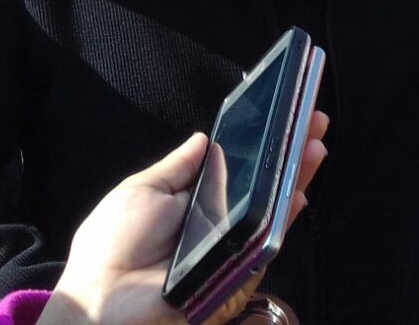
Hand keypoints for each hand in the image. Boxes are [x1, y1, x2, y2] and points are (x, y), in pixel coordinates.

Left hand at [40, 114, 328, 324]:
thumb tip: (203, 137)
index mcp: (196, 201)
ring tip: (314, 143)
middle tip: (312, 121)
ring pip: (275, 210)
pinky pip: (268, 241)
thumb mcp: (143, 191)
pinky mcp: (238, 272)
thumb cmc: (111, 247)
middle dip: (292, 153)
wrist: (104, 299)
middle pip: (265, 185)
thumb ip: (178, 166)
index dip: (262, 146)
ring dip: (298, 176)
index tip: (282, 117)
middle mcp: (220, 222)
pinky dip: (286, 216)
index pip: (240, 169)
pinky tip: (298, 190)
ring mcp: (233, 247)